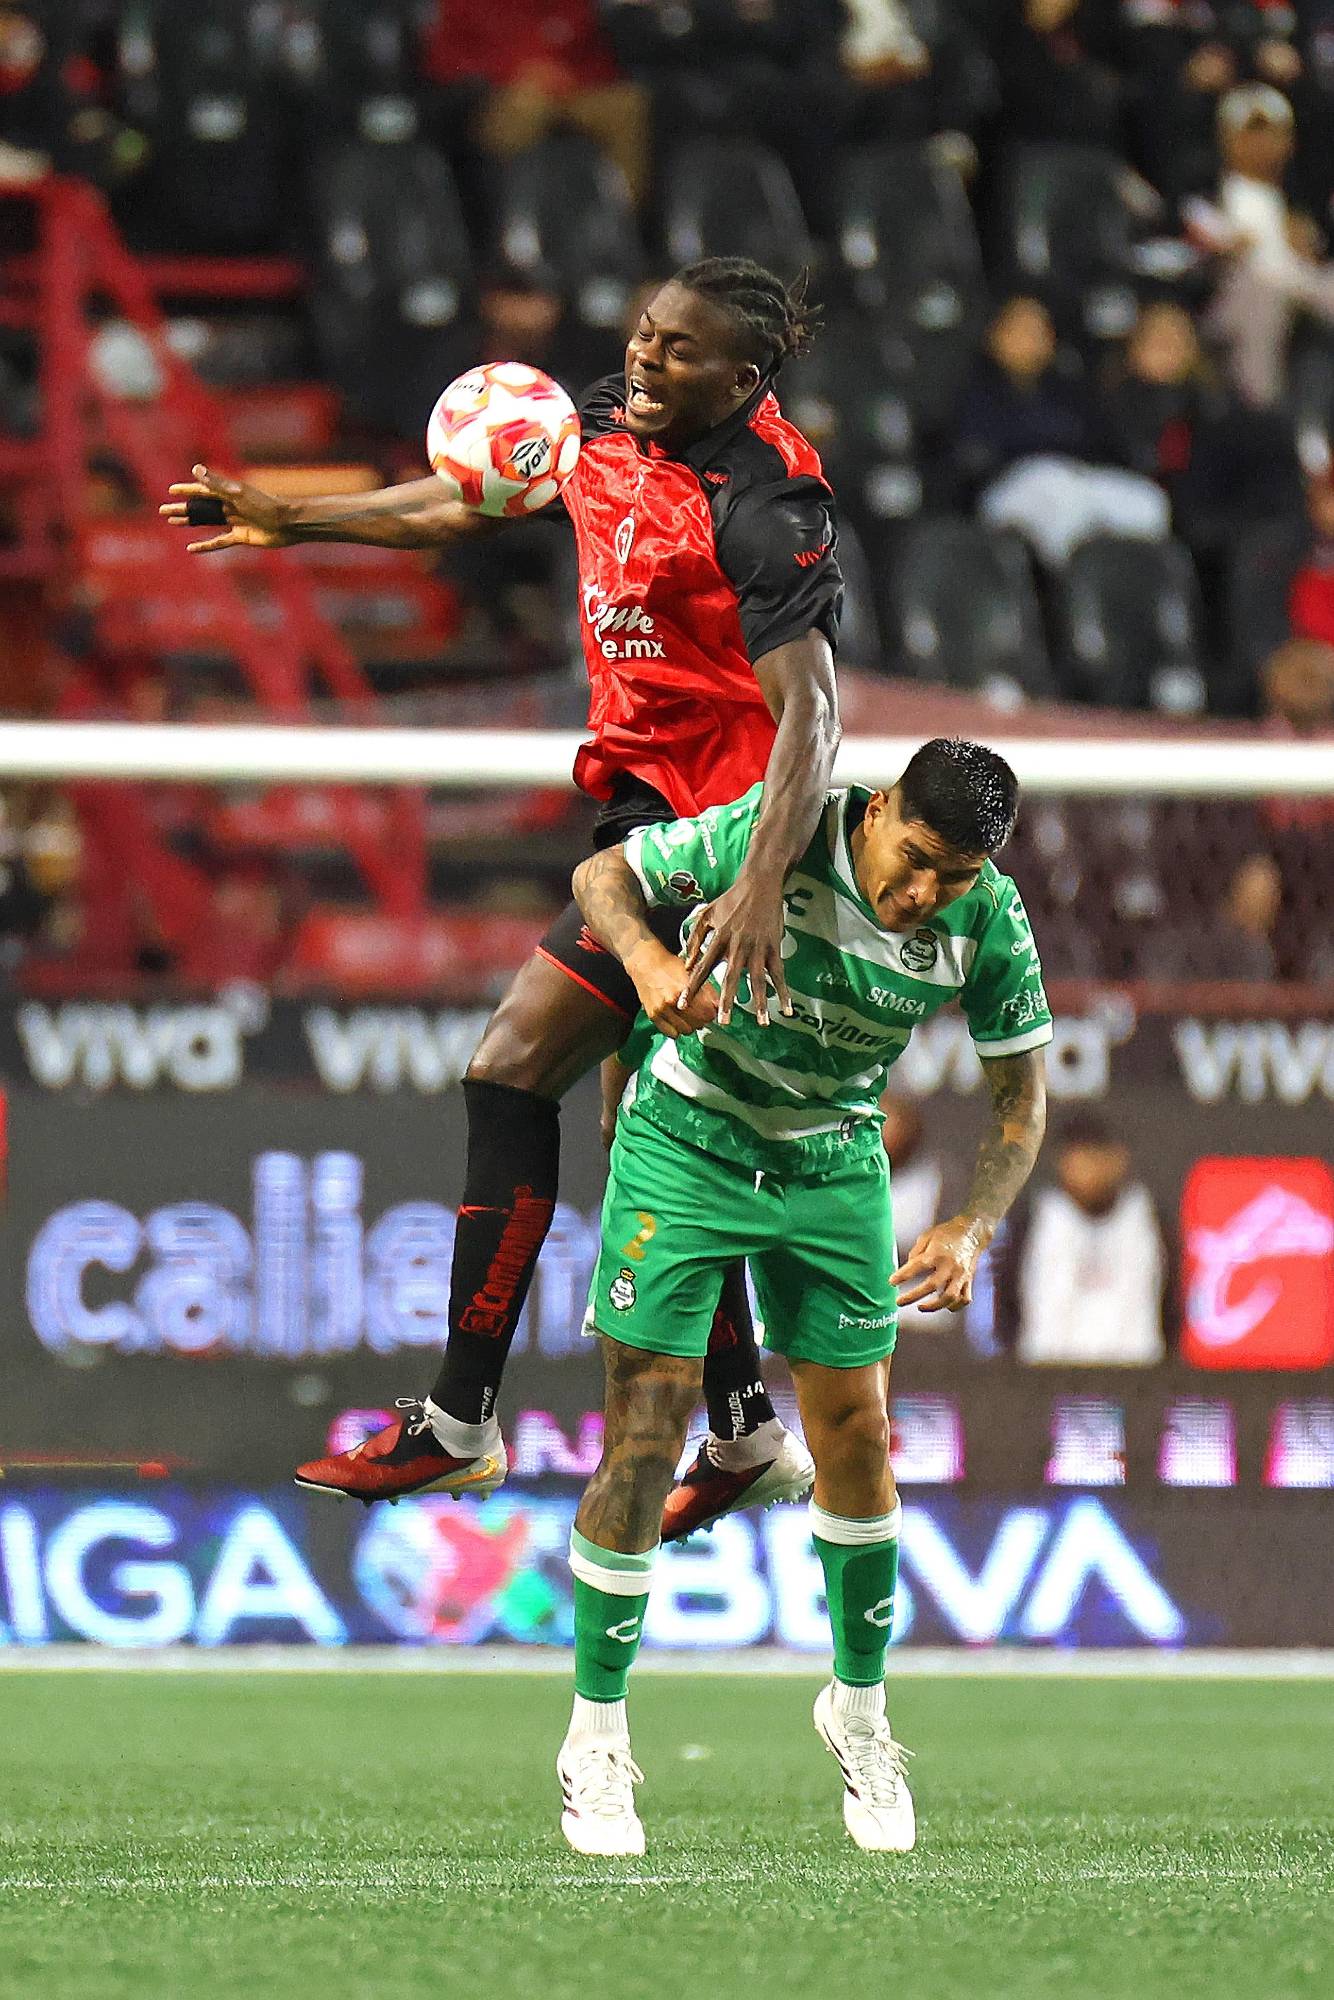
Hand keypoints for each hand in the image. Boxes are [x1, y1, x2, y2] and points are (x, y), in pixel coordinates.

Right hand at [159, 465, 294, 553]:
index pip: (203, 489)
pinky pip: (220, 541)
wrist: (287, 524)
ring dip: (190, 522)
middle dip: (183, 508)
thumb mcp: (237, 493)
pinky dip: (206, 545)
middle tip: (163, 511)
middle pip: (201, 507)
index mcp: (229, 492)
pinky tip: (192, 548)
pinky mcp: (241, 536)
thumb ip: (216, 483)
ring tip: (173, 523)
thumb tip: (195, 470)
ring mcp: (235, 521)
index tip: (171, 490)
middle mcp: (230, 505)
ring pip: (208, 522)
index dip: (187, 490)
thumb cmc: (264, 505)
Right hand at [626, 941, 718, 1039]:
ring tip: (688, 1016)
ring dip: (690, 1025)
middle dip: (702, 1019)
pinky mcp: (653, 1016)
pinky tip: (677, 1020)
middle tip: (700, 1012)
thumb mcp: (692, 973)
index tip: (710, 1010)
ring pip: (686, 1030)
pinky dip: (677, 1029)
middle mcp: (672, 1001)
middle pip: (699, 1023)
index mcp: (684, 989)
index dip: (712, 1012)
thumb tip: (718, 1006)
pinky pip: (671, 1033)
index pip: (708, 1012)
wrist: (646, 963)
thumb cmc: (668, 966)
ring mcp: (661, 1010)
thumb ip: (707, 991)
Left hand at [682, 868, 790, 1025]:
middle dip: (727, 1000)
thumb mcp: (707, 914)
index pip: (703, 967)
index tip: (682, 1004)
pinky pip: (779, 974)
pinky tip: (786, 1008)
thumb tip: (686, 963)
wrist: (760, 883)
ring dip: (759, 1002)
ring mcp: (758, 948)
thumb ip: (695, 938)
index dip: (692, 986)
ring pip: (758, 980)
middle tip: (722, 1021)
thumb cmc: (731, 899)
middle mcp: (737, 946)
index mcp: (719, 939)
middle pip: (731, 978)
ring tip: (761, 1022)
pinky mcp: (774, 947)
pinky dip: (783, 992)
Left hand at [890, 1215, 990, 1313]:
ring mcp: (961, 1275)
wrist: (972, 1232)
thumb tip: (908, 1267)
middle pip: (932, 1285)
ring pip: (950, 1297)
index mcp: (937, 1252)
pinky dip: (954, 1306)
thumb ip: (916, 1252)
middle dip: (914, 1296)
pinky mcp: (969, 1280)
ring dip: (934, 1306)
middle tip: (899, 1301)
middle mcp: (950, 1265)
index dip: (903, 1275)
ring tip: (920, 1307)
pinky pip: (964, 1298)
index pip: (917, 1266)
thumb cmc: (947, 1233)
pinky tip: (945, 1306)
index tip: (892, 1282)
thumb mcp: (927, 1236)